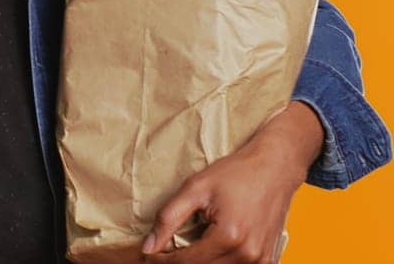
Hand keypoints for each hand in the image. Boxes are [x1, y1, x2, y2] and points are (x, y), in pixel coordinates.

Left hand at [141, 102, 324, 262]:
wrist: (274, 169)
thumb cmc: (236, 174)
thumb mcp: (195, 188)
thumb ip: (168, 218)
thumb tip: (149, 246)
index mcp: (229, 236)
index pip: (186, 262)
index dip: (162, 261)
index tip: (148, 255)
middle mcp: (248, 254)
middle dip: (178, 263)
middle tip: (162, 252)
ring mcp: (261, 260)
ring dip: (199, 263)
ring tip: (183, 250)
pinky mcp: (268, 260)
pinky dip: (219, 263)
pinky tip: (207, 252)